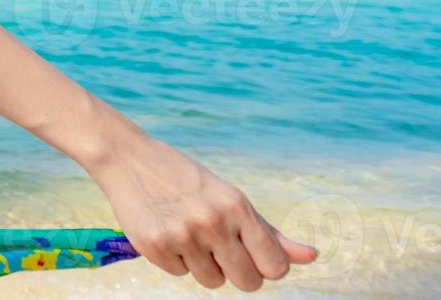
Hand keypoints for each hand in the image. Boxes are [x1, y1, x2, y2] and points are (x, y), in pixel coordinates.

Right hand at [88, 134, 317, 290]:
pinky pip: (180, 274)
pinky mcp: (153, 247)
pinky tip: (166, 231)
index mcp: (236, 206)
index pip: (274, 266)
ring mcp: (182, 236)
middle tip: (221, 248)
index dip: (266, 266)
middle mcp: (212, 222)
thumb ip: (269, 233)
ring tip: (189, 235)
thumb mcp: (229, 198)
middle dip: (239, 272)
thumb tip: (313, 257)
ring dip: (204, 265)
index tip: (253, 255)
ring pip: (212, 282)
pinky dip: (175, 260)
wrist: (128, 159)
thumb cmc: (186, 180)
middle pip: (248, 282)